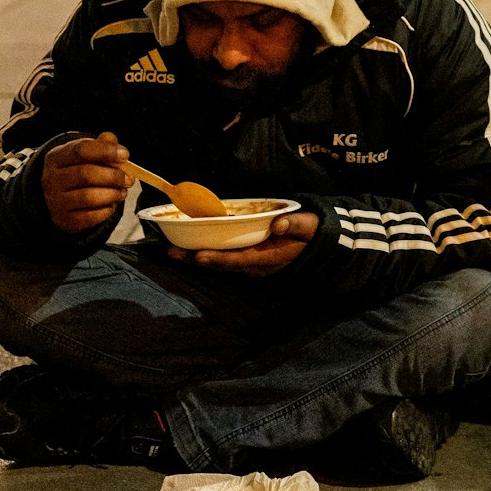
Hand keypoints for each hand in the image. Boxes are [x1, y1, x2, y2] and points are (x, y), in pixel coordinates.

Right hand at [41, 132, 130, 234]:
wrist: (56, 200)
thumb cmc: (76, 172)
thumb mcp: (83, 155)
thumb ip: (99, 145)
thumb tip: (111, 138)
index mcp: (56, 158)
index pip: (82, 150)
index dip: (106, 151)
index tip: (125, 155)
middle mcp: (51, 179)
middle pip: (87, 174)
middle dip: (114, 176)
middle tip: (129, 179)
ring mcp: (55, 201)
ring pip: (89, 197)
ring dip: (113, 194)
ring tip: (122, 192)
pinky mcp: (64, 220)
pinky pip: (91, 217)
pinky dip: (106, 210)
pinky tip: (110, 204)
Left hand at [171, 212, 316, 276]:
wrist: (317, 245)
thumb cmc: (311, 233)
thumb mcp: (310, 226)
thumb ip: (295, 224)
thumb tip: (277, 223)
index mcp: (271, 258)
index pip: (241, 260)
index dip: (219, 259)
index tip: (199, 256)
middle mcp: (257, 266)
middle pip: (223, 265)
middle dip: (197, 260)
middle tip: (172, 252)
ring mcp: (251, 265)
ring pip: (220, 263)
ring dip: (196, 258)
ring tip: (173, 251)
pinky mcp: (247, 259)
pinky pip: (224, 259)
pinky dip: (206, 253)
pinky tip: (190, 247)